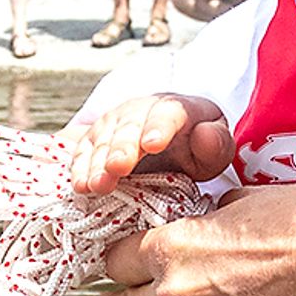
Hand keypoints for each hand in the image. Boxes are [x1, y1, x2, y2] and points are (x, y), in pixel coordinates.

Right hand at [62, 91, 236, 192]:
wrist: (172, 142)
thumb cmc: (196, 148)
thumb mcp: (215, 148)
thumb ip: (215, 143)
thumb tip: (204, 135)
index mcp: (175, 109)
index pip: (168, 113)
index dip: (159, 127)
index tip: (152, 145)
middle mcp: (140, 110)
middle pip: (129, 125)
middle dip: (122, 147)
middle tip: (118, 168)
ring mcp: (114, 123)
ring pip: (103, 138)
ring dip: (97, 162)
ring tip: (96, 185)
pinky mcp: (95, 139)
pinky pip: (84, 151)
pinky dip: (80, 168)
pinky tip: (80, 186)